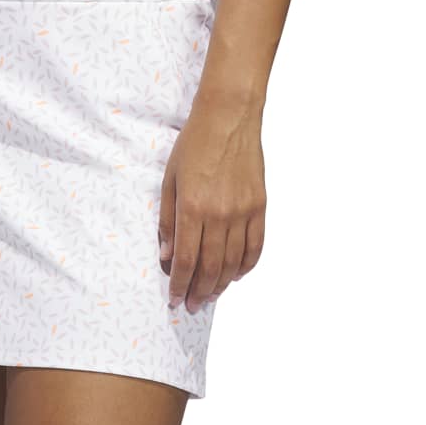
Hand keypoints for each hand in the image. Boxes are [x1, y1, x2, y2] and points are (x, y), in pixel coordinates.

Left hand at [157, 93, 265, 312]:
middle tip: (193, 306)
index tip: (175, 299)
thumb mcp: (169, 180)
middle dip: (199, 291)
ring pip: (233, 262)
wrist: (229, 118)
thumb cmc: (194, 145)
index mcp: (192, 209)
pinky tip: (235, 275)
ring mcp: (243, 212)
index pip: (185, 260)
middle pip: (210, 267)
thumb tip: (166, 256)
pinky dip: (246, 266)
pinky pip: (255, 246)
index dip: (180, 285)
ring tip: (211, 295)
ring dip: (221, 284)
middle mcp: (219, 215)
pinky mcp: (260, 207)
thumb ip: (167, 220)